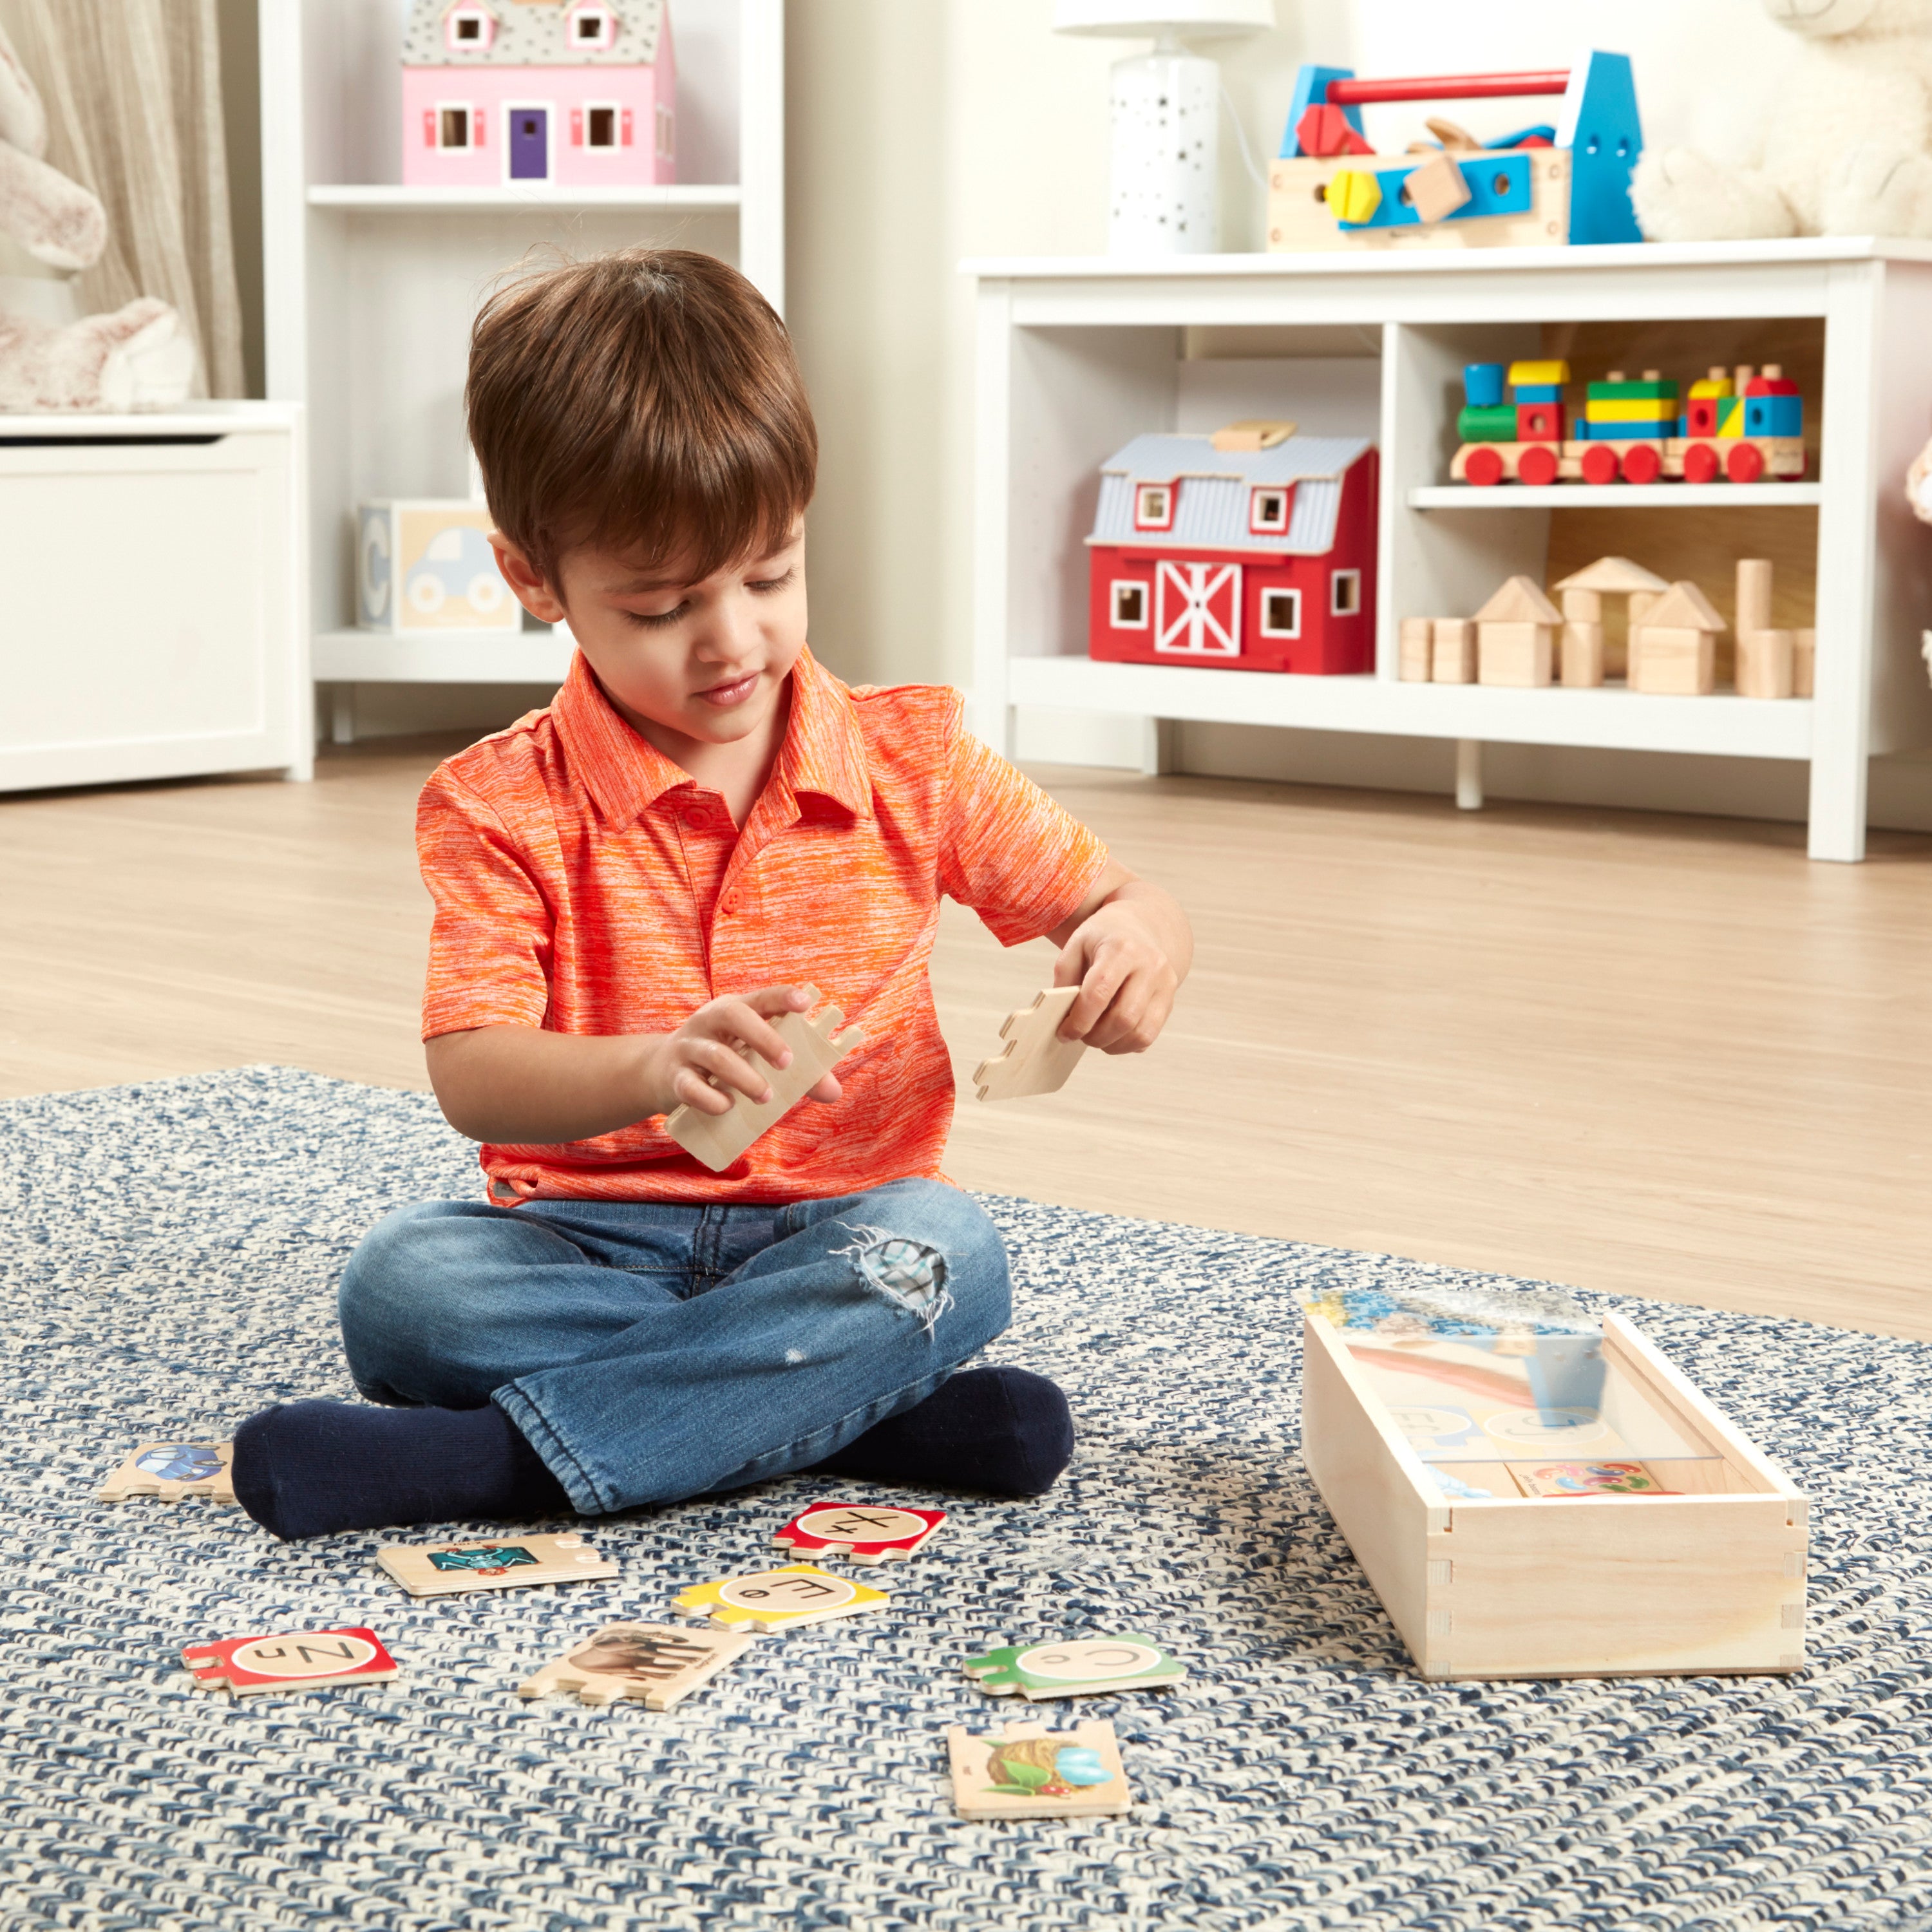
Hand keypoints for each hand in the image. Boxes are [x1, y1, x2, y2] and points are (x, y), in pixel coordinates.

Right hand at [646, 985, 844, 1117]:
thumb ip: (796, 1073)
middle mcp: (709, 1022)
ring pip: (715, 1055)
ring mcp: (689, 1048)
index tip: (805, 1003)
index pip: (760, 998)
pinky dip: (711, 1099)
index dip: (782, 997)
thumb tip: (833, 1092)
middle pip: (734, 1016)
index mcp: (735, 1009)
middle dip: (764, 1037)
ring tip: (765, 1096)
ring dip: (744, 1077)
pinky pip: (691, 1087)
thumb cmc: (724, 1061)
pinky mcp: (674, 1078)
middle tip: (787, 1062)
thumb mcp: (755, 1058)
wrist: (661, 1073)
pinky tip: (727, 1107)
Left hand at [1051, 900, 1178, 1053]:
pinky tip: (1113, 1036)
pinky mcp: (1169, 1001)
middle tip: (1080, 1036)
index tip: (1064, 1033)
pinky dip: (1127, 1045)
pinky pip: (1149, 1036)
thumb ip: (1064, 977)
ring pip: (1140, 1033)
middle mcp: (1150, 965)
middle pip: (1123, 1018)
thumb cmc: (1103, 939)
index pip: (1099, 993)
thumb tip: (1061, 1015)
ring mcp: (1165, 984)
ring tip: (1096, 1037)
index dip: (1079, 1020)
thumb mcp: (1076, 944)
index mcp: (1122, 948)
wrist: (1138, 928)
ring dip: (1112, 1045)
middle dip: (1096, 1036)